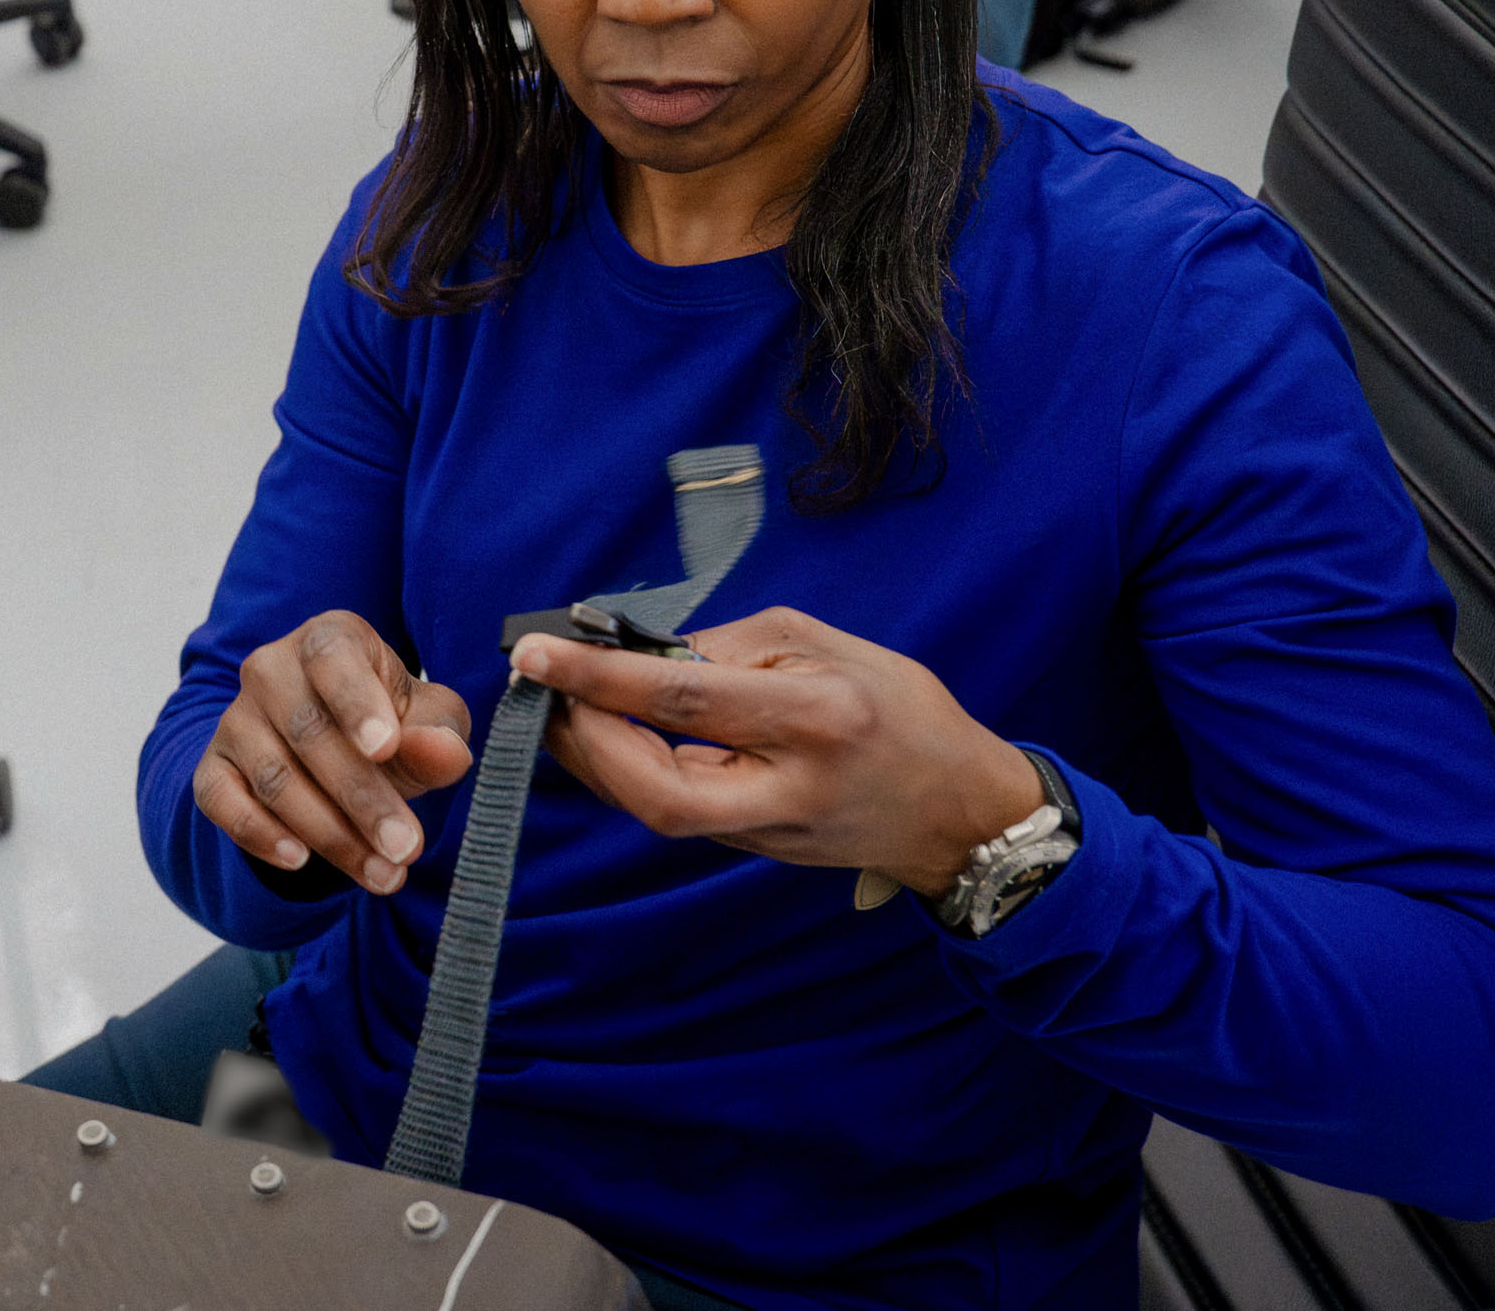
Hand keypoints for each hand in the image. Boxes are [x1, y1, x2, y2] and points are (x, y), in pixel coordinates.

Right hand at [191, 611, 478, 895]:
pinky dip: (258, 833)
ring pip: (274, 777)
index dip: (356, 702)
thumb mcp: (428, 723)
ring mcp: (236, 719)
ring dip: (330, 834)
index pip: (333, 658)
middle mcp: (271, 669)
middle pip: (309, 733)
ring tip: (382, 873)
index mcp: (328, 639)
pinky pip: (222, 801)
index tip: (385, 748)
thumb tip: (441, 750)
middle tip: (405, 846)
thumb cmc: (388, 727)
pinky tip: (300, 860)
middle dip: (362, 798)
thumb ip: (440, 733)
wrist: (334, 754)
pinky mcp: (213, 766)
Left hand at [513, 607, 1043, 897]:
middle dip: (584, 742)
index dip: (600, 677)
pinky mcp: (755, 851)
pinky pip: (674, 812)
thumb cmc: (897, 708)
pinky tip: (607, 733)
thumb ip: (727, 646)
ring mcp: (770, 833)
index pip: (683, 699)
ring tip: (563, 702)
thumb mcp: (820, 644)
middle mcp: (788, 789)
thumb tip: (639, 654)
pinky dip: (629, 773)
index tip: (535, 652)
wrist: (959, 811)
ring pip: (655, 810)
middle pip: (655, 793)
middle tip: (544, 686)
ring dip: (596, 758)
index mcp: (813, 719)